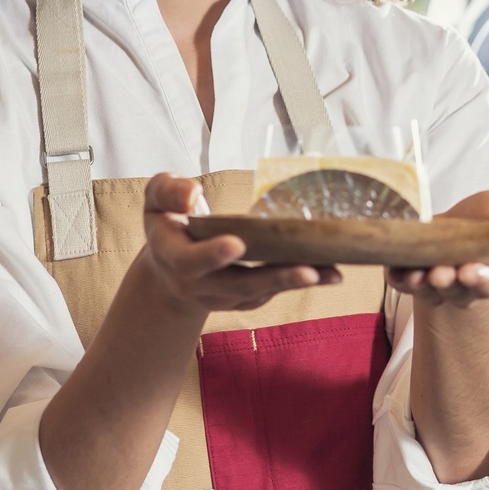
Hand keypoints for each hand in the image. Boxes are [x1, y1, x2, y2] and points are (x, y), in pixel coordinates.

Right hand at [144, 174, 340, 317]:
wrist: (169, 267)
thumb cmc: (168, 220)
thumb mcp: (156, 198)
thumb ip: (168, 191)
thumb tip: (191, 195)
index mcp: (173, 256)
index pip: (191, 261)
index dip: (212, 255)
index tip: (237, 243)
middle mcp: (198, 283)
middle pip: (237, 285)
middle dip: (273, 278)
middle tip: (307, 270)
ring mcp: (223, 296)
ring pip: (261, 292)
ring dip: (296, 283)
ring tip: (331, 272)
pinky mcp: (245, 298)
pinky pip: (274, 292)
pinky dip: (302, 283)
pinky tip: (331, 272)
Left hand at [388, 189, 488, 307]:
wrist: (456, 220)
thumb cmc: (488, 217)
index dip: (483, 281)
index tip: (472, 273)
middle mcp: (466, 285)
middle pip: (460, 292)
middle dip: (450, 284)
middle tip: (442, 275)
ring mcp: (437, 284)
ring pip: (431, 292)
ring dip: (424, 285)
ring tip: (419, 275)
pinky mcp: (411, 276)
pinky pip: (404, 283)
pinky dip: (400, 280)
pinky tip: (396, 272)